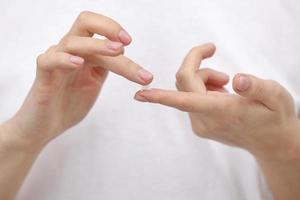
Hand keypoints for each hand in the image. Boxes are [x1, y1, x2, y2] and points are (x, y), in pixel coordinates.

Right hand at [4, 11, 152, 150]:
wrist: (45, 127)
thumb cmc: (68, 104)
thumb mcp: (94, 82)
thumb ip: (105, 67)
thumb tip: (123, 53)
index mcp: (84, 53)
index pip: (99, 31)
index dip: (114, 31)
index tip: (130, 41)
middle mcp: (69, 52)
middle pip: (85, 23)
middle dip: (109, 28)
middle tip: (126, 41)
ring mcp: (55, 63)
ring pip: (73, 42)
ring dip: (97, 46)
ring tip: (117, 51)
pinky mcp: (43, 78)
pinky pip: (48, 61)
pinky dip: (64, 60)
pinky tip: (79, 63)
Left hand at [135, 43, 299, 159]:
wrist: (271, 142)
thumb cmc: (274, 117)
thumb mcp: (275, 96)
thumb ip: (257, 87)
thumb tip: (237, 80)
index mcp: (220, 111)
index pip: (184, 99)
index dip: (160, 96)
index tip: (139, 94)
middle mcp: (204, 120)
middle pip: (186, 83)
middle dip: (202, 70)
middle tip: (226, 77)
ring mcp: (200, 125)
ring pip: (188, 90)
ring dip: (204, 80)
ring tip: (227, 87)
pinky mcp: (199, 126)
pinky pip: (191, 100)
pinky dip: (203, 90)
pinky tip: (222, 96)